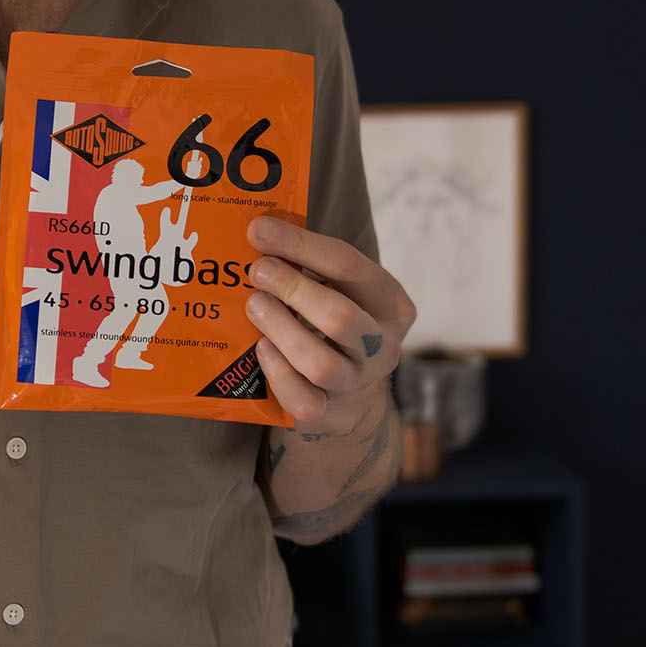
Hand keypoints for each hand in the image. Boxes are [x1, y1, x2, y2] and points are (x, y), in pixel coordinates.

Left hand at [244, 215, 415, 436]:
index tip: (259, 230)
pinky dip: (278, 374)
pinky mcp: (332, 416)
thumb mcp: (336, 289)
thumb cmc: (332, 325)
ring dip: (281, 330)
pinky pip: (303, 401)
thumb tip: (258, 231)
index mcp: (391, 304)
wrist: (346, 398)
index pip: (349, 267)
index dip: (301, 245)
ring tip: (254, 306)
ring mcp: (359, 385)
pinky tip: (261, 349)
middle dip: (293, 290)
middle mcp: (384, 347)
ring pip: (321, 364)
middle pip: (340, 318)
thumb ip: (308, 263)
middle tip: (257, 271)